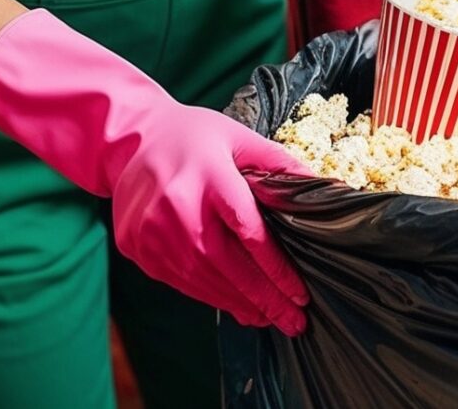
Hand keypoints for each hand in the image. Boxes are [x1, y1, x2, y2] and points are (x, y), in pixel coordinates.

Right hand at [0, 11, 311, 333]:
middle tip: (292, 321)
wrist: (131, 138)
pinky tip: (232, 305)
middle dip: (262, 297)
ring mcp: (150, 229)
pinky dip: (206, 296)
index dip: (275, 267)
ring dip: (236, 303)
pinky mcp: (135, 245)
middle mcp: (175, 205)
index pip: (247, 230)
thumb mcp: (239, 138)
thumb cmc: (194, 137)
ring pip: (199, 279)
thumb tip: (326, 189)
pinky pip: (176, 279)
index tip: (299, 293)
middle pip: (225, 263)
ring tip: (268, 319)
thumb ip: (279, 164)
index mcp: (208, 175)